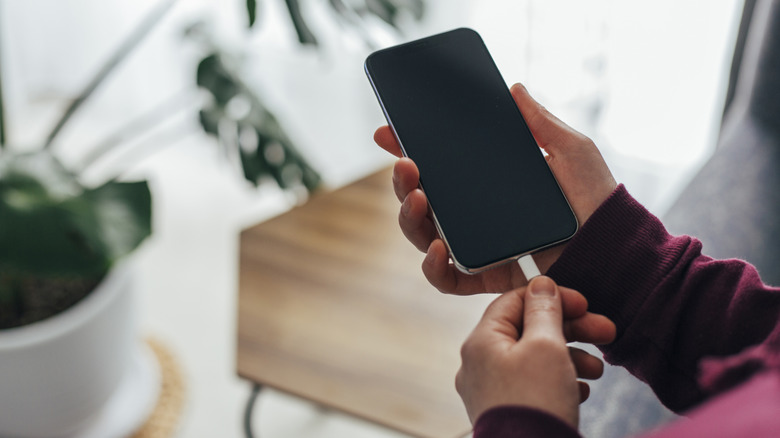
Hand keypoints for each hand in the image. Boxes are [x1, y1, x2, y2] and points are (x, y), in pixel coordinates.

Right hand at [374, 83, 617, 294]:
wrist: (614, 249)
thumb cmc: (596, 200)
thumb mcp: (570, 150)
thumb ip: (540, 122)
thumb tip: (514, 89)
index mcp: (487, 183)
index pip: (439, 166)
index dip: (408, 149)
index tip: (388, 132)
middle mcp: (474, 215)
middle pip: (421, 200)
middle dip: (403, 182)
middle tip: (406, 164)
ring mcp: (475, 247)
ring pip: (423, 235)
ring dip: (409, 217)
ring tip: (419, 199)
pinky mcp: (483, 277)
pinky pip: (445, 278)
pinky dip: (433, 266)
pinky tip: (437, 249)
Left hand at [456, 276, 614, 427]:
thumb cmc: (536, 403)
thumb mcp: (546, 345)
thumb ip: (544, 311)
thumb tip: (540, 285)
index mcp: (481, 341)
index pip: (514, 302)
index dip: (551, 297)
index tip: (583, 303)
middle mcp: (479, 364)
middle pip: (527, 331)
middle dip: (570, 330)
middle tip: (605, 331)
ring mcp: (490, 391)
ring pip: (533, 360)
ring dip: (569, 357)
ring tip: (597, 369)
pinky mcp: (506, 412)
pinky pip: (533, 386)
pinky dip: (558, 382)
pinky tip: (580, 391)